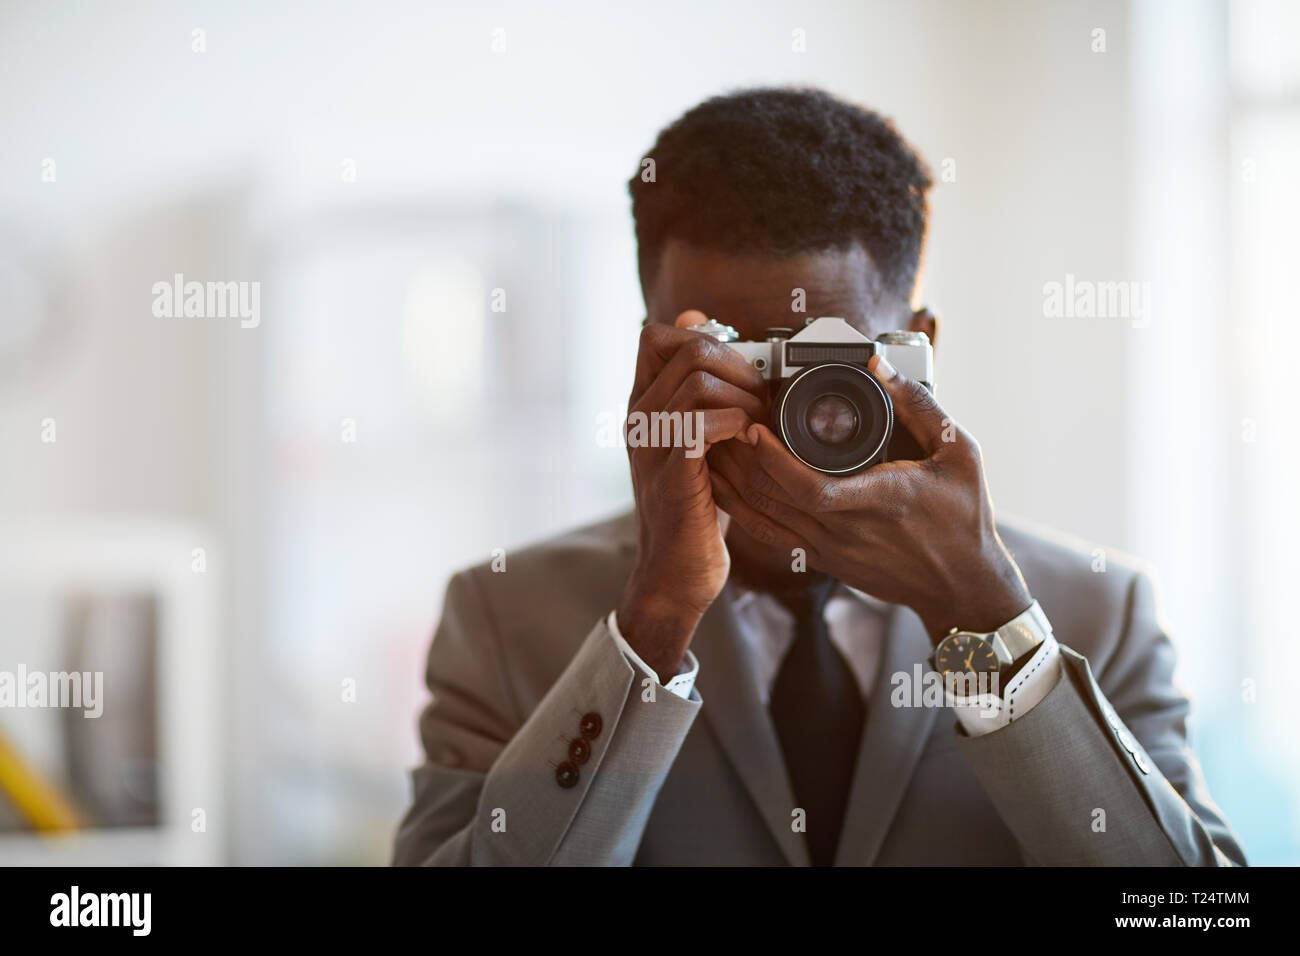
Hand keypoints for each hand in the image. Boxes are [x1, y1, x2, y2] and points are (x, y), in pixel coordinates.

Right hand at [616, 310, 768, 678]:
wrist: (677, 573)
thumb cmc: (695, 508)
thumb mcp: (697, 442)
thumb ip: (700, 390)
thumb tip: (696, 319)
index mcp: (642, 406)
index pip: (654, 336)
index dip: (701, 337)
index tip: (735, 369)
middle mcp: (638, 418)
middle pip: (685, 348)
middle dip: (738, 365)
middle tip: (761, 398)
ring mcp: (651, 444)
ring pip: (697, 379)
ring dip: (744, 394)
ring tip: (761, 421)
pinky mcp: (672, 472)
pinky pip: (704, 421)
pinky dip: (738, 422)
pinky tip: (750, 441)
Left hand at [706, 352, 1031, 642]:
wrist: (961, 586)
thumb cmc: (964, 518)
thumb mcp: (959, 454)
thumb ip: (919, 406)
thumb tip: (880, 365)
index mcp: (879, 499)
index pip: (811, 487)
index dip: (773, 460)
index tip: (752, 427)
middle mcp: (846, 529)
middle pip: (773, 498)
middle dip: (740, 460)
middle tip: (723, 421)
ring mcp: (829, 550)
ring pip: (764, 518)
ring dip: (735, 483)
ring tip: (715, 446)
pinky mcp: (822, 561)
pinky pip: (771, 535)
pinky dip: (743, 510)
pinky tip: (727, 486)